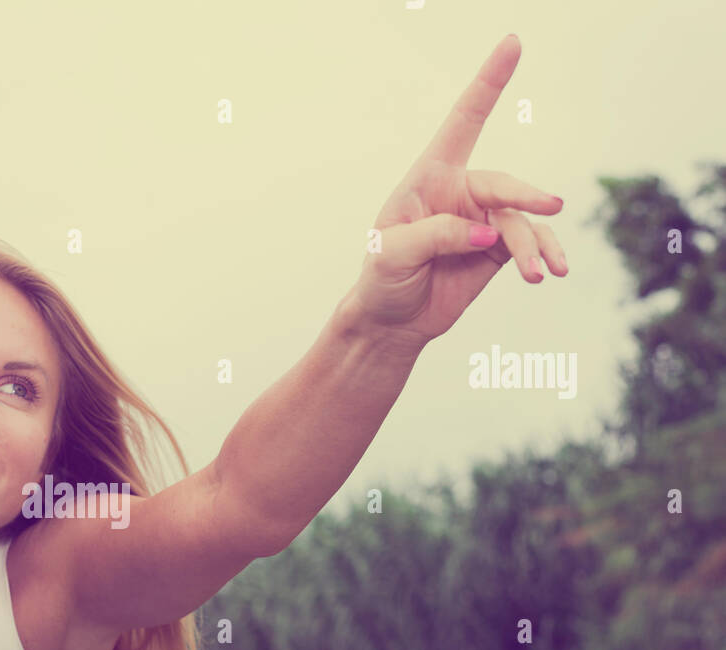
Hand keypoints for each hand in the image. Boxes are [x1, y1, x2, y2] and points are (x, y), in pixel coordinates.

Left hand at [349, 34, 566, 350]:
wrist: (390, 322)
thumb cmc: (381, 279)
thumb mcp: (393, 254)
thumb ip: (437, 235)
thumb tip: (488, 232)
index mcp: (429, 178)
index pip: (462, 123)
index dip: (487, 84)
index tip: (512, 43)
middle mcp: (460, 192)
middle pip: (502, 184)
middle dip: (526, 196)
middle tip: (550, 207)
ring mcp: (482, 219)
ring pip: (520, 220)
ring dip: (533, 244)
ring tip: (540, 273)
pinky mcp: (498, 248)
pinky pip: (529, 241)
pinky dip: (543, 254)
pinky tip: (550, 272)